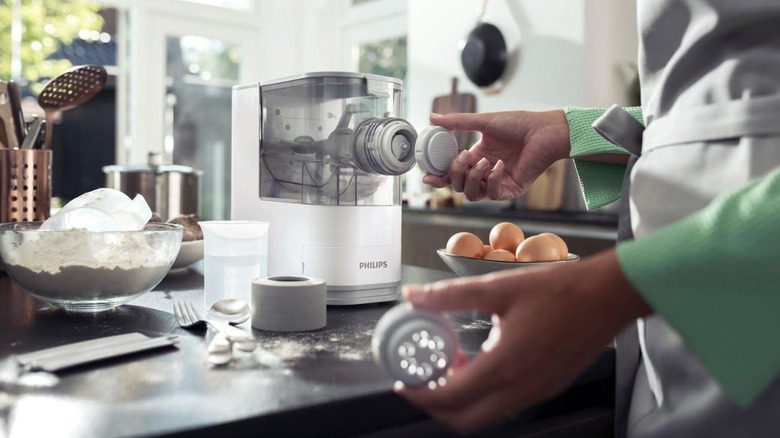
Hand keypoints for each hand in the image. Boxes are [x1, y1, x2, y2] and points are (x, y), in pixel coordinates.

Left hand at [395, 250, 651, 433]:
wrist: (609, 296)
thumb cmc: (561, 290)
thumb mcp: (499, 287)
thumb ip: (451, 295)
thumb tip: (413, 295)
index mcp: (506, 365)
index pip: (449, 398)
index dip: (419, 394)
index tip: (403, 382)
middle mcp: (522, 388)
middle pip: (464, 421)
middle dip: (436, 406)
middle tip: (422, 381)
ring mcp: (537, 392)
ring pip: (486, 416)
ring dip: (461, 400)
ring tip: (449, 368)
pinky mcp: (548, 387)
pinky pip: (506, 405)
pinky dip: (484, 395)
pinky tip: (480, 364)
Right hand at [423, 110, 570, 200]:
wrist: (544, 131)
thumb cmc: (519, 124)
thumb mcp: (483, 121)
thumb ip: (457, 122)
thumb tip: (433, 118)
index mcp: (476, 157)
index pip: (452, 173)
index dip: (438, 176)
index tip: (427, 176)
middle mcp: (484, 172)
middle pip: (458, 186)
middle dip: (455, 174)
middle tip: (463, 158)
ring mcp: (496, 183)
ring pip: (471, 194)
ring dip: (473, 179)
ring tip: (485, 162)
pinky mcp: (510, 190)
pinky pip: (492, 194)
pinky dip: (493, 180)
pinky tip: (501, 165)